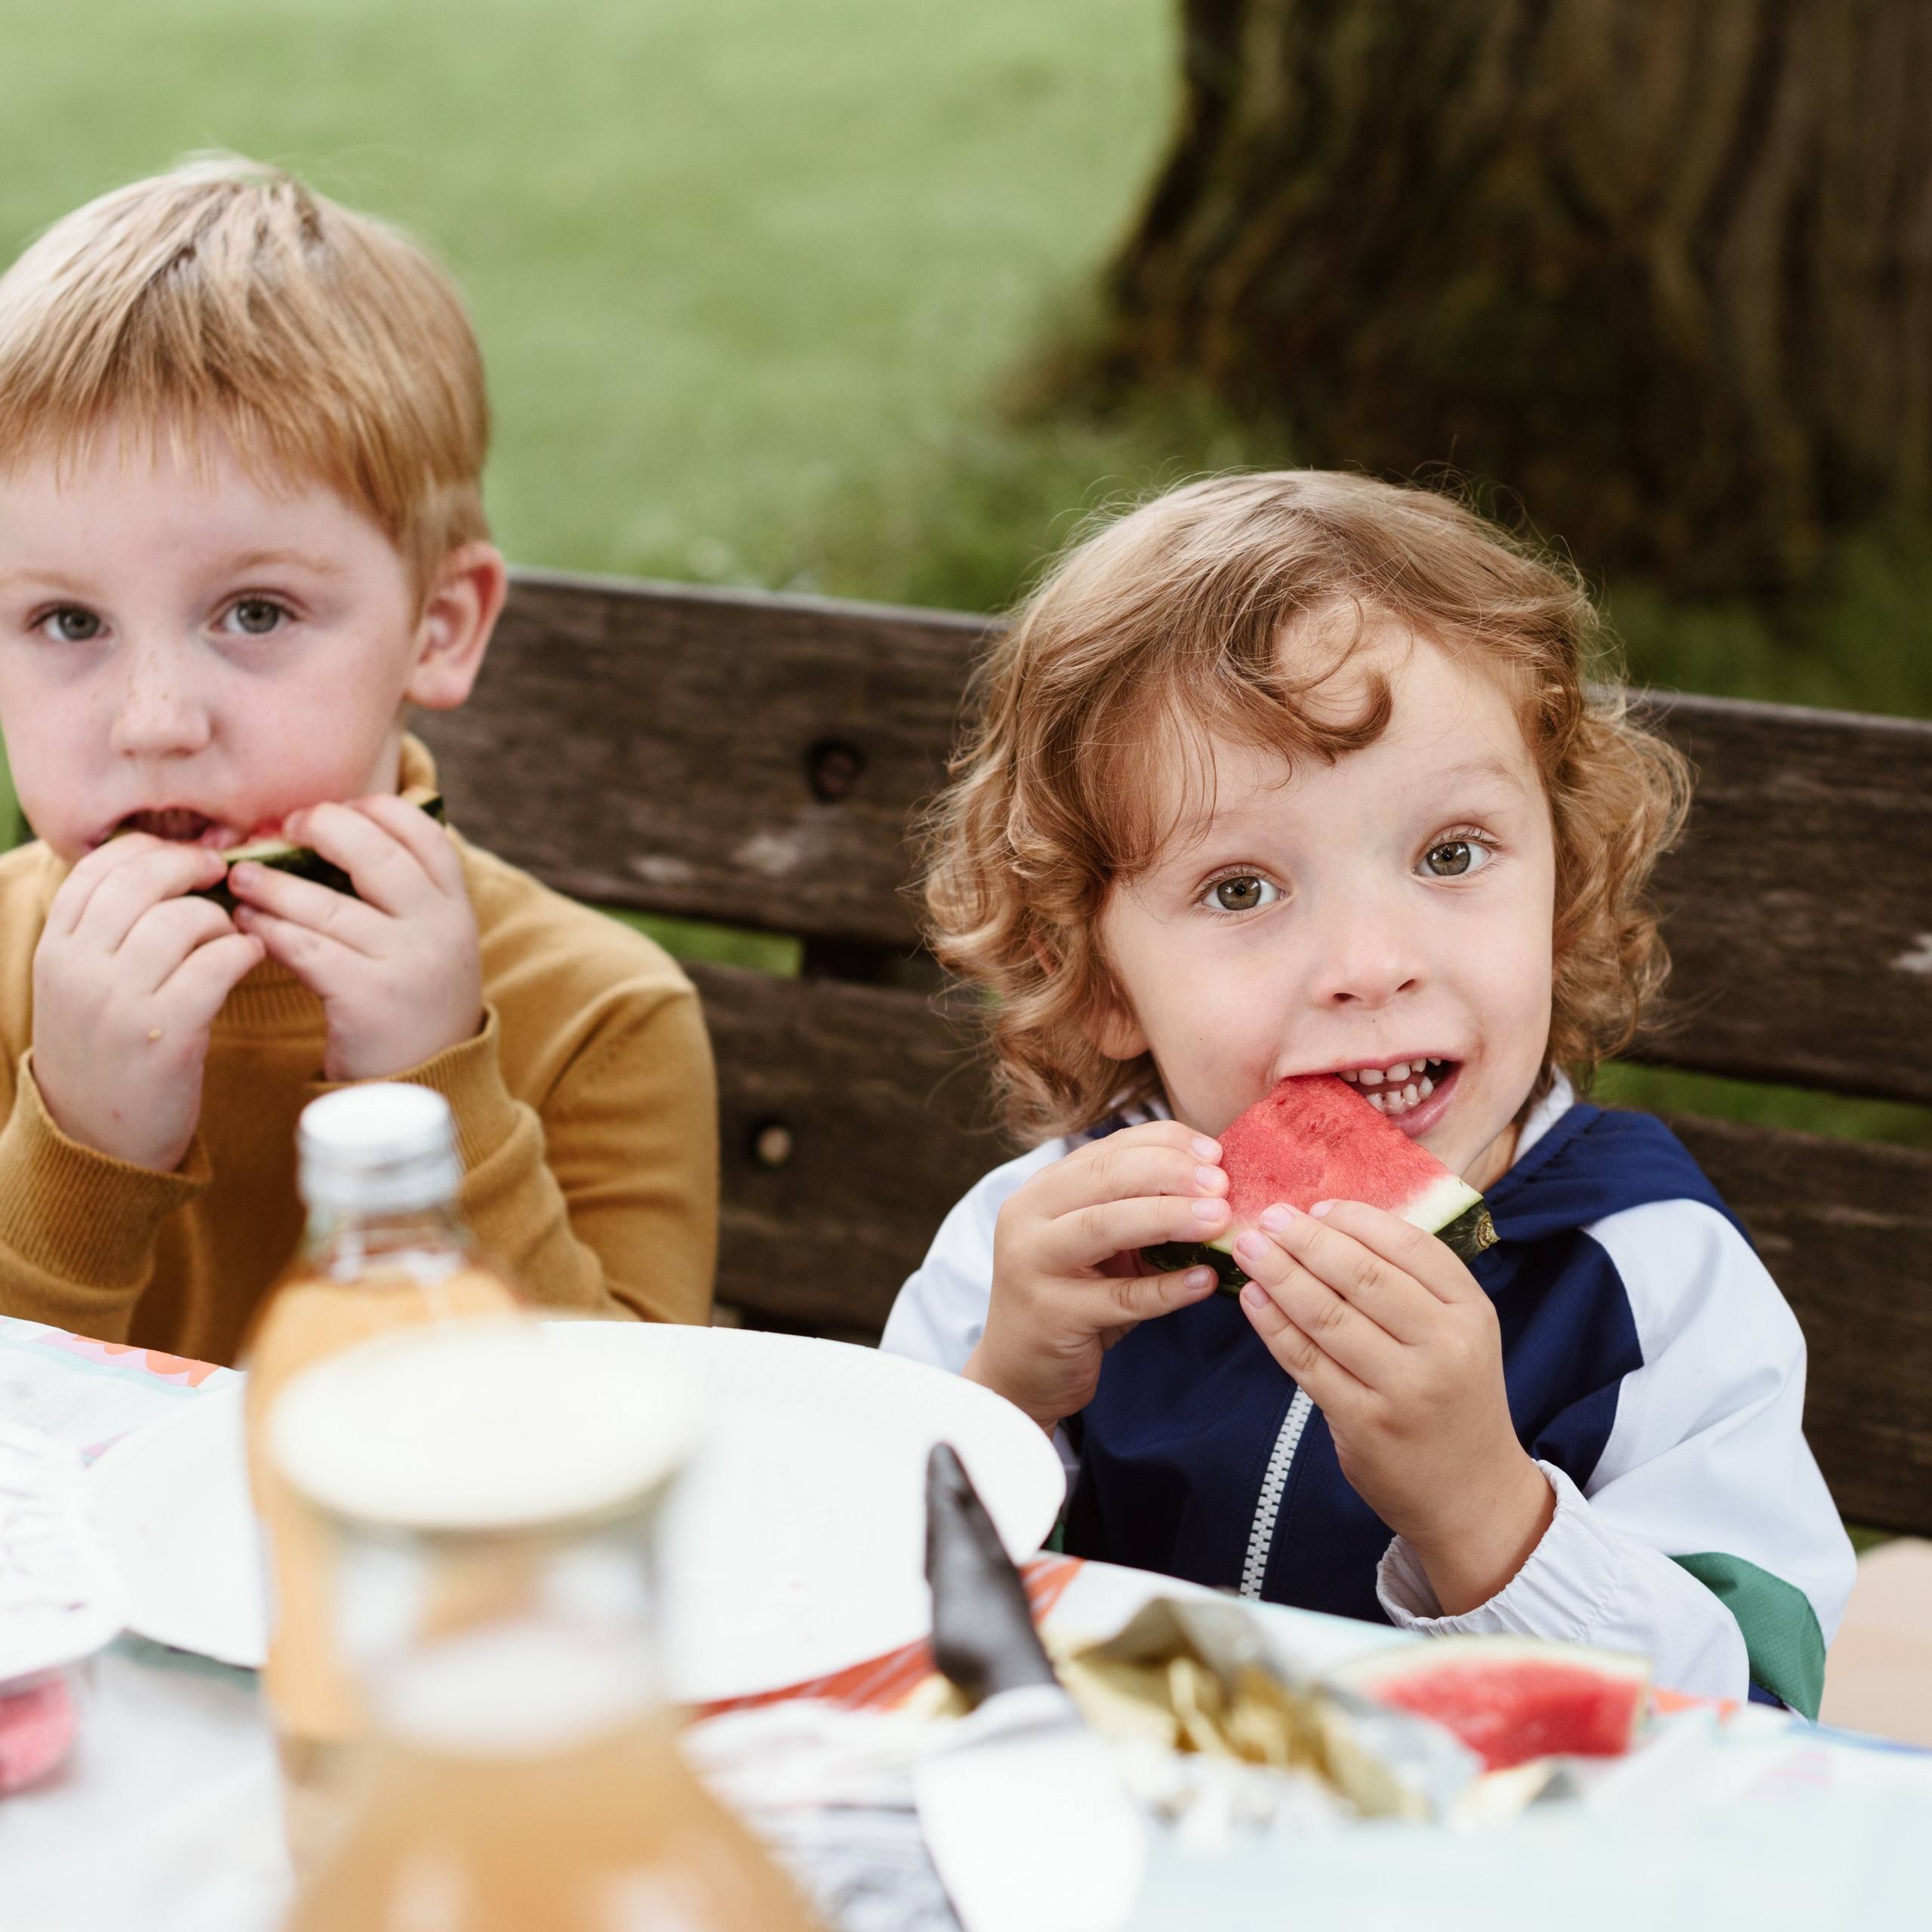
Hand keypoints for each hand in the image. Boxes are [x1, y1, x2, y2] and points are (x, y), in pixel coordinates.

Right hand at [32, 835, 265, 1169]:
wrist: (98, 1141)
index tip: (184, 856)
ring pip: (183, 919)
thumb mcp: (78, 985)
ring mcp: (118, 1003)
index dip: (149, 848)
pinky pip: (216, 965)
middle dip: (190, 866)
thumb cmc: (105, 1050)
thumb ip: (103, 930)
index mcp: (55, 949)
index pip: (97, 866)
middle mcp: (78, 969)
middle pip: (141, 879)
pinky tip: (249, 958)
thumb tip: (158, 862)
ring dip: (221, 919)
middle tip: (219, 876)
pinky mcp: (165, 1035)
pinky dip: (243, 952)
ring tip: (229, 938)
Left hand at [228, 795, 481, 1080]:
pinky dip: (267, 931)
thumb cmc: (411, 1000)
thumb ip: (400, 893)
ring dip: (273, 884)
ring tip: (241, 879)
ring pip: (327, 903)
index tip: (331, 811)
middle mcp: (440, 929)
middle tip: (278, 830)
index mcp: (455, 906)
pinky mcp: (369, 997)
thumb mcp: (428, 941)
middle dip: (319, 828)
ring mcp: (408, 963)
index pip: (422, 831)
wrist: (425, 1083)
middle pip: (375, 852)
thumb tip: (328, 830)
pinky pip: (306, 949)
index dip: (372, 809)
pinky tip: (246, 925)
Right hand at [963, 1121, 1228, 1430]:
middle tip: (1222, 1185)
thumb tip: (1215, 1185)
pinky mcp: (1051, 1315)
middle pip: (1104, 1177)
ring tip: (1219, 1220)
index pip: (1108, 1149)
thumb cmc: (1072, 1297)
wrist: (1020, 1370)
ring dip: (1169, 1217)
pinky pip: (1119, 1297)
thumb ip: (1137, 1210)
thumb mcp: (1100, 1246)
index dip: (1165, 1143)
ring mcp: (1032, 1265)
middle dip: (1169, 1172)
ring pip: (1105, 1226)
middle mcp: (1027, 1218)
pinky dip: (1167, 1288)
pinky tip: (1205, 1280)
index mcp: (1042, 1190)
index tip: (1214, 1153)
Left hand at [1233, 1201, 1553, 1615]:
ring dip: (1279, 1274)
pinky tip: (1252, 1298)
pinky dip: (1273, 1325)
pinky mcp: (1363, 1423)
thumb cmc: (1454, 1398)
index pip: (1410, 1246)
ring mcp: (1403, 1389)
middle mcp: (1444, 1347)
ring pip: (1327, 1315)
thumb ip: (1413, 1285)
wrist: (1472, 1495)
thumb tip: (1333, 1225)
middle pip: (1362, 1275)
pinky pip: (1305, 1361)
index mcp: (1472, 1313)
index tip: (1315, 1206)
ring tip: (1248, 1249)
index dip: (1356, 1220)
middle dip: (1306, 1240)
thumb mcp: (1461, 1335)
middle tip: (1267, 1217)